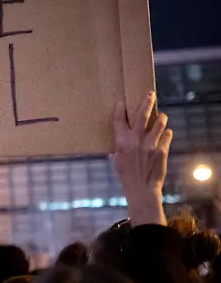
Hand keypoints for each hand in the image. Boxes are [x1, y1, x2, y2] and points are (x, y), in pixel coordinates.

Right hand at [112, 91, 172, 225]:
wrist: (141, 188)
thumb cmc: (126, 175)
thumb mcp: (116, 160)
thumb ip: (118, 146)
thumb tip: (120, 137)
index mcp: (121, 142)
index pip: (119, 119)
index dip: (120, 108)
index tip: (122, 102)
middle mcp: (135, 140)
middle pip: (142, 115)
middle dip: (147, 102)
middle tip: (151, 94)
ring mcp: (150, 144)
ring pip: (159, 122)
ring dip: (161, 117)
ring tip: (161, 116)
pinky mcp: (162, 150)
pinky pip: (167, 135)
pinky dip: (166, 133)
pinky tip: (164, 134)